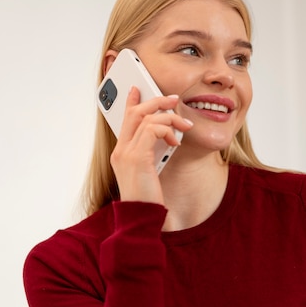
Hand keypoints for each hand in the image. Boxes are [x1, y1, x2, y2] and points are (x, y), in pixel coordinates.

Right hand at [110, 87, 192, 204]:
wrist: (141, 217)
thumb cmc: (147, 198)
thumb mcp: (149, 171)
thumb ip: (151, 153)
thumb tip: (167, 136)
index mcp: (121, 153)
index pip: (124, 120)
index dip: (131, 102)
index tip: (137, 89)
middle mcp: (120, 151)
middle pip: (134, 113)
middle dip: (155, 101)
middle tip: (172, 99)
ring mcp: (126, 154)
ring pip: (146, 119)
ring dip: (169, 117)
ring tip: (184, 126)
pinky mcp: (137, 158)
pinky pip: (152, 130)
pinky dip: (167, 130)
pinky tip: (176, 141)